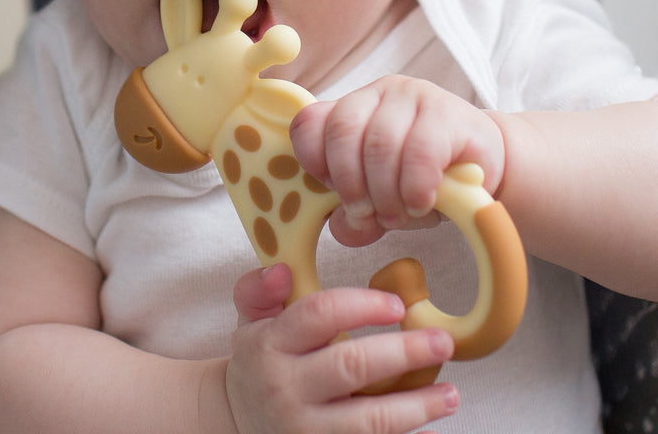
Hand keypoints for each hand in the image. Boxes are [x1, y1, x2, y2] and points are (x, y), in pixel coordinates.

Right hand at [228, 268, 458, 433]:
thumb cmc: (258, 360)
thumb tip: (283, 271)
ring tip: (452, 395)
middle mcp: (285, 388)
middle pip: (351, 366)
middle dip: (403, 353)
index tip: (398, 305)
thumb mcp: (249, 319)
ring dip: (416, 407)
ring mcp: (302, 430)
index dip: (363, 306)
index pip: (320, 314)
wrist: (238, 419)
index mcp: (270, 344)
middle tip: (443, 343)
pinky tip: (430, 429)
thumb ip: (258, 289)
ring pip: (367, 420)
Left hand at [290, 76, 504, 245]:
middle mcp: (376, 94)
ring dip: (385, 192)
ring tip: (399, 214)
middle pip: (342, 132)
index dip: (313, 162)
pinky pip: (420, 152)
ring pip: (380, 144)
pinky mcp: (448, 112)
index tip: (333, 193)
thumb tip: (343, 228)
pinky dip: (415, 187)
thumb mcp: (380, 200)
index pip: (309, 123)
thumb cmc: (423, 180)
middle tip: (369, 214)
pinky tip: (421, 203)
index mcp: (349, 109)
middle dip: (351, 184)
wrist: (484, 166)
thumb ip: (356, 215)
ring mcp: (413, 96)